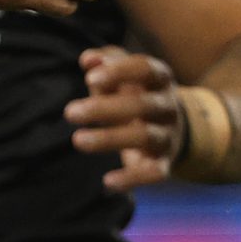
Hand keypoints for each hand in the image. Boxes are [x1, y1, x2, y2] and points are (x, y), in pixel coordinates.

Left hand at [68, 46, 186, 189]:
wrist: (171, 128)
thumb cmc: (136, 92)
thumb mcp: (124, 72)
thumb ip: (106, 60)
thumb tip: (87, 59)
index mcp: (160, 77)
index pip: (144, 68)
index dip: (119, 72)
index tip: (89, 79)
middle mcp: (168, 105)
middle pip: (142, 105)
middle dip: (104, 109)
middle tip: (70, 112)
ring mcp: (169, 135)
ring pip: (145, 137)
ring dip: (110, 139)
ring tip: (78, 139)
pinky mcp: (165, 163)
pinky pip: (153, 173)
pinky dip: (132, 179)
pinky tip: (107, 182)